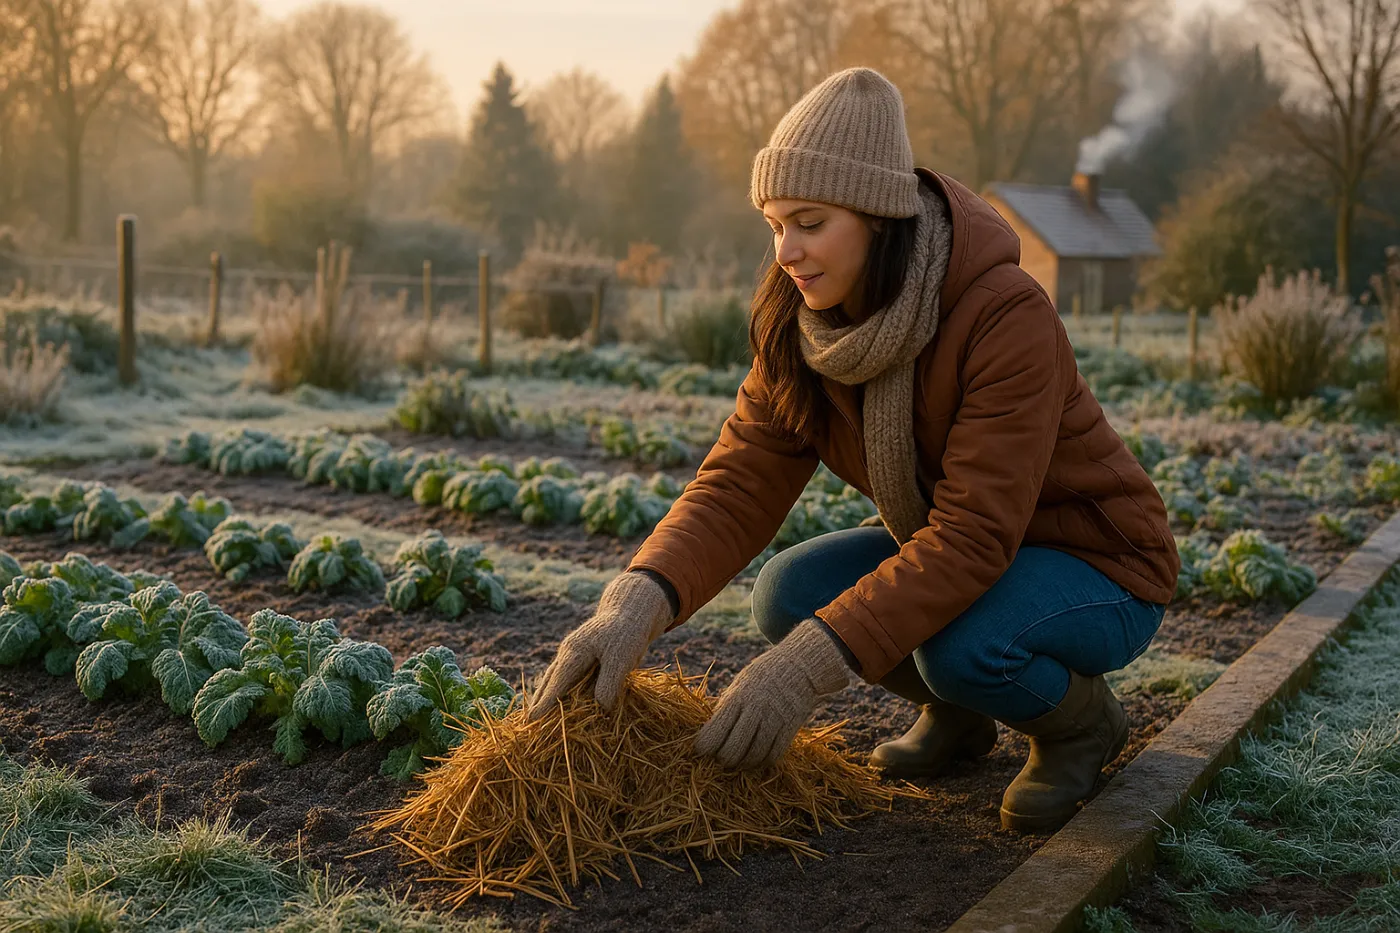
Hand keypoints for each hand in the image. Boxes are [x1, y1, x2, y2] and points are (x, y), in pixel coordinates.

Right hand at [526, 571, 673, 721]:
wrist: (630, 613)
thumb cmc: (626, 635)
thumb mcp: (622, 659)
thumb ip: (608, 684)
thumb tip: (599, 709)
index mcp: (575, 652)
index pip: (557, 682)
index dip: (546, 702)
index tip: (532, 719)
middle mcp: (568, 653)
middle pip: (549, 680)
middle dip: (539, 701)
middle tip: (527, 723)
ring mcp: (573, 655)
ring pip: (555, 678)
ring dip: (547, 696)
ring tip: (535, 715)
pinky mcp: (582, 659)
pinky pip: (566, 678)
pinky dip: (560, 690)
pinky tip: (557, 703)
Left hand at [693, 618, 851, 769]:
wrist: (799, 667)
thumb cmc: (761, 677)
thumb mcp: (739, 686)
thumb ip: (725, 709)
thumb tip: (707, 735)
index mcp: (737, 698)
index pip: (714, 733)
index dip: (703, 747)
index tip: (701, 749)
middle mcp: (755, 710)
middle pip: (732, 750)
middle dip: (723, 759)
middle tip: (721, 756)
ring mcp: (774, 720)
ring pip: (753, 756)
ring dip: (743, 763)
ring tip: (738, 759)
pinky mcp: (789, 729)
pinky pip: (773, 756)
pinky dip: (762, 761)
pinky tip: (756, 757)